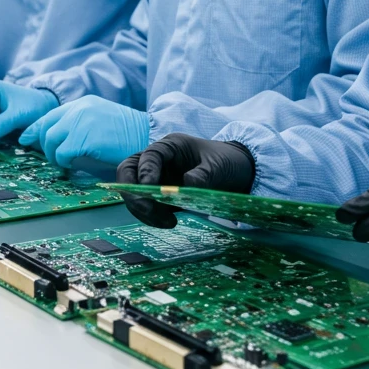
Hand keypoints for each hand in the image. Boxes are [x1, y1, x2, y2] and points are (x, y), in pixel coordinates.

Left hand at [22, 97, 149, 169]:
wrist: (148, 136)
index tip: (26, 138)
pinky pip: (62, 154)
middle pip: (47, 128)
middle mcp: (79, 109)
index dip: (36, 128)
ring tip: (67, 163)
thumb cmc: (128, 134)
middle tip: (55, 159)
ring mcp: (80, 122)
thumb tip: (57, 141)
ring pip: (51, 141)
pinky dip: (65, 162)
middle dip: (45, 146)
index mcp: (84, 103)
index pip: (51, 114)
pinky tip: (75, 164)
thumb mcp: (101, 120)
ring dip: (55, 156)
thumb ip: (81, 124)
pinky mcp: (83, 139)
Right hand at [115, 134, 255, 227]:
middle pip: (129, 171)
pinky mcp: (161, 195)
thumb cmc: (228, 161)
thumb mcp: (219, 166)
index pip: (148, 156)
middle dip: (132, 192)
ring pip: (134, 191)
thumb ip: (202, 175)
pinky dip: (150, 217)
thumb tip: (185, 186)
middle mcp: (159, 160)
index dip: (145, 172)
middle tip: (148, 210)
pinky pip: (146, 205)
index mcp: (171, 146)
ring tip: (167, 222)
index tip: (150, 190)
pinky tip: (168, 223)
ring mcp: (158, 177)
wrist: (239, 173)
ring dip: (143, 209)